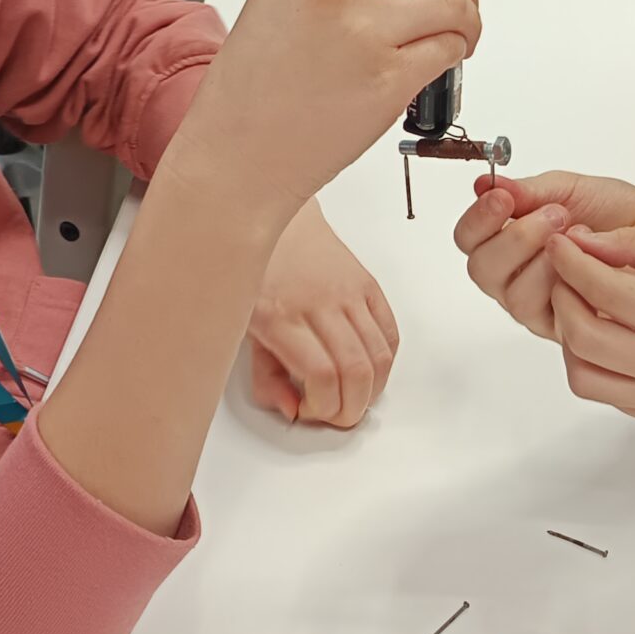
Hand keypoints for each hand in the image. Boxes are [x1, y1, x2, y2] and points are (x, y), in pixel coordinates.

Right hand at [171, 0, 478, 228]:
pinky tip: (444, 62)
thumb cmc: (250, 92)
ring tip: (458, 34)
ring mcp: (367, 31)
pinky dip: (456, 53)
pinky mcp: (392, 78)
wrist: (237, 155)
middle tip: (450, 8)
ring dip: (466, 17)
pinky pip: (449, 48)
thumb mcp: (274, 0)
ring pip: (452, 1)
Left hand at [247, 202, 398, 427]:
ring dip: (372, 391)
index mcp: (279, 315)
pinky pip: (391, 335)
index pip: (321, 375)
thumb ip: (266, 377)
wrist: (275, 217)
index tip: (310, 410)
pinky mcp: (367, 285)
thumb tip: (294, 410)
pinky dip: (385, 364)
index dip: (323, 407)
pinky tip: (367, 371)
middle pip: (356, 372)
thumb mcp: (243, 330)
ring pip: (380, 357)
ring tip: (353, 398)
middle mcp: (318, 302)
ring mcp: (347, 292)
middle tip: (337, 416)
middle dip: (351, 409)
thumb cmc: (253, 272)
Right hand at [453, 172, 634, 340]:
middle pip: (482, 269)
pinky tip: (587, 265)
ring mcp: (543, 303)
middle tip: (553, 215)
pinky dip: (562, 285)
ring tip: (577, 233)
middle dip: (513, 239)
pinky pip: (545, 314)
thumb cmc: (631, 217)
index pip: (471, 236)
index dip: (478, 219)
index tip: (502, 198)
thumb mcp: (581, 191)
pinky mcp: (567, 329)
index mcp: (516, 238)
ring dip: (540, 259)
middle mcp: (521, 274)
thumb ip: (533, 190)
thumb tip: (488, 185)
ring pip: (510, 293)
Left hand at [543, 222, 634, 430]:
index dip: (571, 261)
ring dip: (570, 336)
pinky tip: (611, 334)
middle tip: (566, 271)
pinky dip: (595, 363)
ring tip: (585, 305)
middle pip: (582, 336)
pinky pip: (608, 394)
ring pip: (582, 375)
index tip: (560, 241)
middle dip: (562, 295)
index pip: (602, 290)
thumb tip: (581, 242)